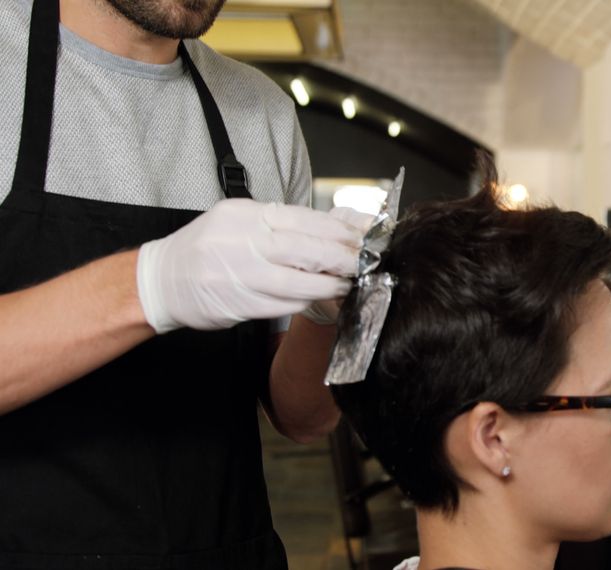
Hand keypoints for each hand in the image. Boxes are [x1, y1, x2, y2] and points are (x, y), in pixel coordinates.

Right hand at [136, 199, 362, 332]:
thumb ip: (280, 224)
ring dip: (329, 285)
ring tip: (346, 283)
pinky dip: (304, 302)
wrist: (161, 279)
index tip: (364, 238)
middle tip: (365, 263)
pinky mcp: (237, 304)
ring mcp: (238, 275)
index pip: (304, 220)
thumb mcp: (239, 220)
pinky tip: (316, 298)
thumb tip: (330, 229)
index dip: (340, 231)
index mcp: (245, 215)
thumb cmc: (208, 247)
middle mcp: (242, 242)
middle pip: (307, 250)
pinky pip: (282, 305)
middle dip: (343, 258)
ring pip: (298, 282)